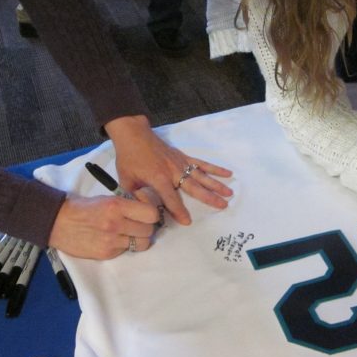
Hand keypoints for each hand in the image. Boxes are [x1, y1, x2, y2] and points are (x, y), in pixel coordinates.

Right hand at [48, 191, 161, 259]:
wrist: (58, 222)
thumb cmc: (84, 207)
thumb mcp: (107, 198)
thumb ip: (127, 204)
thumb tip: (147, 209)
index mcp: (117, 206)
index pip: (151, 214)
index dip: (151, 214)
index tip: (147, 214)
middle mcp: (116, 224)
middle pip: (149, 230)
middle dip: (146, 227)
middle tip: (138, 224)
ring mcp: (111, 241)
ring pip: (142, 243)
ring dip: (139, 238)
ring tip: (129, 233)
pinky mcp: (106, 253)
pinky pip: (127, 250)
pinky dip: (124, 245)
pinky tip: (114, 239)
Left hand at [104, 115, 232, 224]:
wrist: (133, 134)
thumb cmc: (128, 158)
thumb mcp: (127, 180)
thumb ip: (136, 197)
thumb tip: (145, 210)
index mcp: (159, 178)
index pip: (172, 199)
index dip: (179, 211)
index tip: (187, 222)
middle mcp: (173, 171)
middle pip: (194, 187)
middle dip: (209, 198)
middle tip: (224, 206)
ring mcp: (181, 163)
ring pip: (202, 176)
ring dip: (216, 185)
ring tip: (230, 193)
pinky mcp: (183, 157)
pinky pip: (201, 164)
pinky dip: (214, 168)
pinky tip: (227, 173)